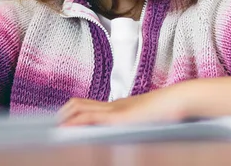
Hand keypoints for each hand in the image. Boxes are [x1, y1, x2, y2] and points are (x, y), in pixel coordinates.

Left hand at [58, 84, 189, 126]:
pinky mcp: (119, 116)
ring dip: (65, 118)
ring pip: (79, 107)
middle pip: (78, 103)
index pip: (87, 105)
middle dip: (62, 115)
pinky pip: (91, 117)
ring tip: (54, 130)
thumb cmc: (170, 111)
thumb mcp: (150, 120)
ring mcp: (115, 108)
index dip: (71, 112)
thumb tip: (136, 128)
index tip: (60, 122)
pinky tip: (67, 130)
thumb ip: (139, 124)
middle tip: (51, 127)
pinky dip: (76, 122)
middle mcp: (113, 104)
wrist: (180, 100)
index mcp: (119, 106)